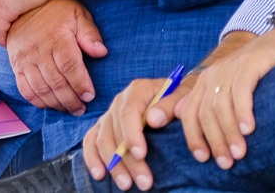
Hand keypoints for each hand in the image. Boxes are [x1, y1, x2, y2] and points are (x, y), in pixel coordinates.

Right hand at [6, 0, 108, 115]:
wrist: (23, 6)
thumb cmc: (56, 11)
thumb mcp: (77, 14)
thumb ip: (89, 34)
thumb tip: (102, 52)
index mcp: (57, 38)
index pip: (70, 66)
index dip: (80, 83)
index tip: (90, 96)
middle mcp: (39, 50)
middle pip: (56, 81)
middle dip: (71, 99)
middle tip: (82, 108)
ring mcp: (25, 60)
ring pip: (41, 89)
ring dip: (56, 104)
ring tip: (70, 110)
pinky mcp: (16, 66)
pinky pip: (25, 89)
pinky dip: (38, 101)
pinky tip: (50, 105)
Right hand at [82, 69, 200, 190]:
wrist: (175, 96)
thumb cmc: (180, 97)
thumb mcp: (183, 95)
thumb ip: (170, 105)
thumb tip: (153, 120)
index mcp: (138, 90)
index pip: (128, 113)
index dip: (132, 135)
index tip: (141, 154)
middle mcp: (120, 101)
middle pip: (116, 132)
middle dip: (128, 160)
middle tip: (144, 182)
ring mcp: (109, 115)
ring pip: (102, 140)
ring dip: (113, 165)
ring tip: (127, 185)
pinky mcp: (103, 127)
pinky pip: (91, 141)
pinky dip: (92, 158)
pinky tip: (100, 175)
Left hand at [175, 30, 274, 170]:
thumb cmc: (256, 72)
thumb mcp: (228, 86)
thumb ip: (205, 100)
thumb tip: (180, 114)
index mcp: (204, 82)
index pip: (190, 113)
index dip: (193, 137)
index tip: (203, 158)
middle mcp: (213, 74)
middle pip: (205, 113)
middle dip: (214, 140)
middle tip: (226, 163)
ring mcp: (230, 67)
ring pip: (221, 105)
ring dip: (229, 132)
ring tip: (239, 152)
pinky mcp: (249, 63)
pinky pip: (241, 90)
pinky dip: (242, 111)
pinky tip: (248, 129)